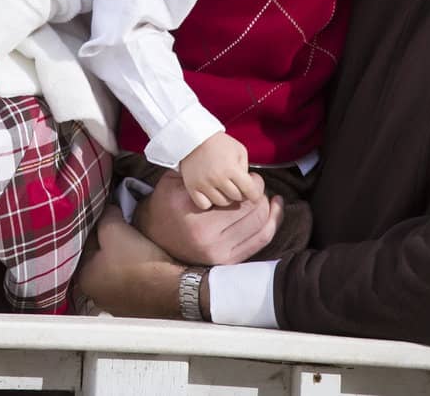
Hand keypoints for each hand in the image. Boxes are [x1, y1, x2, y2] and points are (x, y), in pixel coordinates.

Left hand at [74, 205, 183, 317]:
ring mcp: (117, 306)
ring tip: (138, 246)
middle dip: (112, 245)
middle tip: (126, 232)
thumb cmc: (138, 261)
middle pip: (102, 260)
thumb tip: (108, 210)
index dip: (101, 226)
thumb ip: (106, 216)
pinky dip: (137, 275)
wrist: (173, 289)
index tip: (114, 218)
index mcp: (84, 279)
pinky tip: (147, 265)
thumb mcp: (115, 229)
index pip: (87, 243)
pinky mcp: (136, 310)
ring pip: (117, 273)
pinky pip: (132, 285)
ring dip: (125, 260)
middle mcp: (96, 297)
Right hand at [137, 170, 281, 265]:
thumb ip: (198, 174)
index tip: (252, 177)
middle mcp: (208, 239)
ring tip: (268, 198)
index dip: (253, 184)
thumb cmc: (166, 203)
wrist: (154, 236)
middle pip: (253, 213)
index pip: (239, 198)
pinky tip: (274, 210)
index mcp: (195, 217)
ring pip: (260, 228)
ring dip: (269, 210)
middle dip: (261, 195)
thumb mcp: (173, 182)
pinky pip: (259, 242)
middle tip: (258, 186)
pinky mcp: (227, 261)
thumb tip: (229, 168)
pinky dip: (271, 225)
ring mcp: (219, 254)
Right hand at [179, 132, 262, 209]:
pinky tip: (211, 192)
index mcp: (231, 168)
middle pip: (236, 197)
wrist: (195, 137)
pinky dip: (209, 201)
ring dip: (226, 197)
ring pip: (222, 202)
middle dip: (240, 193)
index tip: (254, 195)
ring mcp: (204, 184)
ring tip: (224, 187)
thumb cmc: (219, 143)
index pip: (250, 190)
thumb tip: (248, 186)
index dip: (255, 194)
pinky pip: (204, 205)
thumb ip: (246, 169)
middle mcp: (217, 178)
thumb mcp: (239, 150)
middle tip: (238, 185)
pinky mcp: (192, 187)